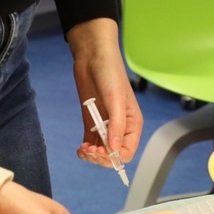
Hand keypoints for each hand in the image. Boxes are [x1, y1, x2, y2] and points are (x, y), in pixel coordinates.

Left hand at [68, 19, 142, 165]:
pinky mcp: (92, 122)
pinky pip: (91, 143)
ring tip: (83, 150)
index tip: (100, 151)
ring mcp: (105, 125)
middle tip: (89, 151)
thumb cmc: (110, 73)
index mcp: (132, 124)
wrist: (92, 57)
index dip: (114, 156)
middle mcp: (120, 127)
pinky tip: (80, 148)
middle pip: (113, 154)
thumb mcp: (116, 100)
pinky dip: (86, 150)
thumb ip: (116, 125)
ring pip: (101, 152)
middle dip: (101, 157)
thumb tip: (113, 149)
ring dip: (92, 155)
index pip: (127, 151)